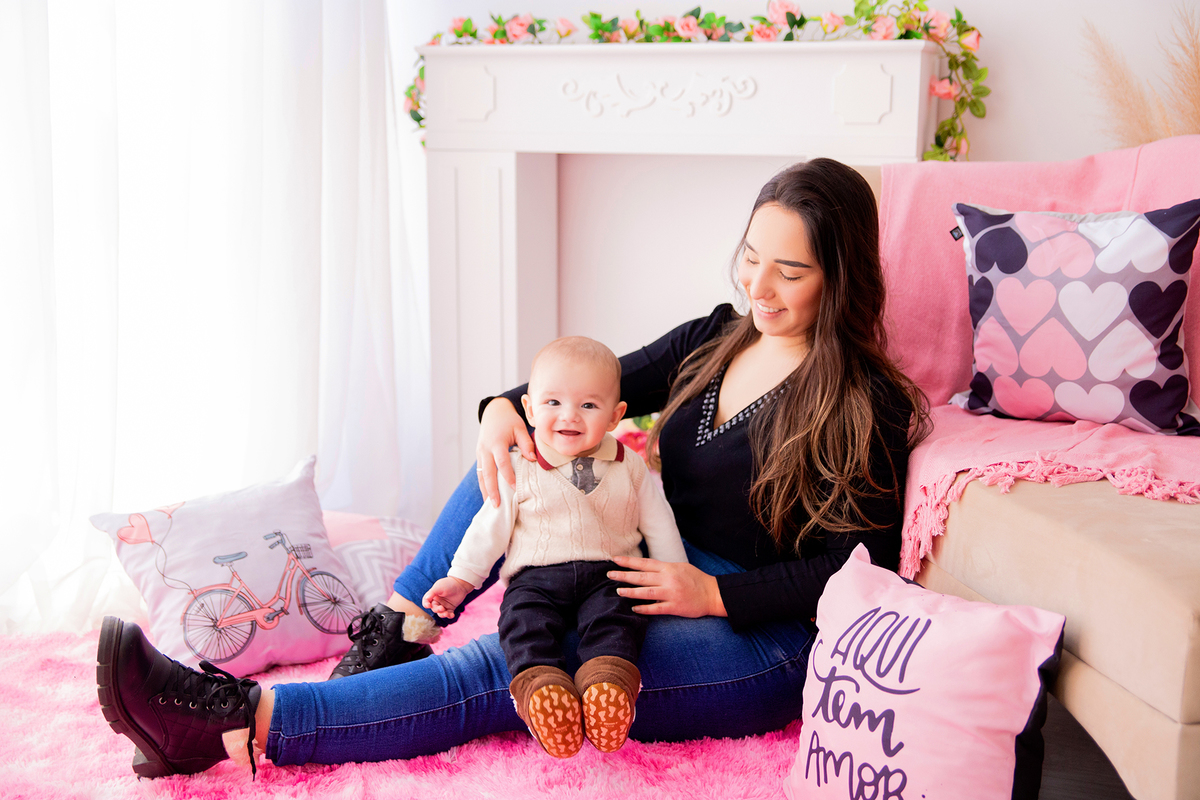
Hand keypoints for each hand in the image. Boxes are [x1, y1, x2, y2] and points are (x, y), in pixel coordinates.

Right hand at [422, 577, 473, 618]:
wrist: (461, 584)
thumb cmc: (448, 584)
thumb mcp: (439, 587)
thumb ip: (431, 593)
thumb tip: (426, 599)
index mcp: (433, 595)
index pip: (426, 602)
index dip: (426, 604)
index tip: (429, 605)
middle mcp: (437, 601)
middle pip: (434, 608)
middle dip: (437, 609)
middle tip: (442, 608)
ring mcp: (444, 605)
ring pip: (441, 613)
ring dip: (443, 615)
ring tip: (446, 613)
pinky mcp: (451, 608)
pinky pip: (448, 614)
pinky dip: (449, 616)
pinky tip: (452, 615)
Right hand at [476, 397, 535, 506]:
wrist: (493, 412)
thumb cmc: (509, 421)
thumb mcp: (520, 428)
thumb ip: (526, 444)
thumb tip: (533, 460)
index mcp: (496, 442)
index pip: (501, 462)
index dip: (508, 476)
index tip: (515, 488)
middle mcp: (485, 449)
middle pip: (486, 473)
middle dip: (491, 490)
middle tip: (496, 505)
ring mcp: (480, 453)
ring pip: (480, 475)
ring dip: (485, 491)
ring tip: (490, 505)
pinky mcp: (478, 456)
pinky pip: (479, 473)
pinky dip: (483, 485)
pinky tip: (488, 496)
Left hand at [609, 556, 726, 617]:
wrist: (713, 594)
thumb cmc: (696, 579)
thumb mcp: (680, 567)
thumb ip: (663, 568)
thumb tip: (646, 568)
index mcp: (668, 568)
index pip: (644, 563)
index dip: (629, 561)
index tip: (615, 559)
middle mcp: (668, 579)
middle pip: (642, 577)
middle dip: (624, 575)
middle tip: (609, 574)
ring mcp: (671, 593)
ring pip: (646, 592)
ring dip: (631, 592)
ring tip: (618, 591)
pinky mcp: (675, 606)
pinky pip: (656, 608)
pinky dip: (644, 609)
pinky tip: (634, 608)